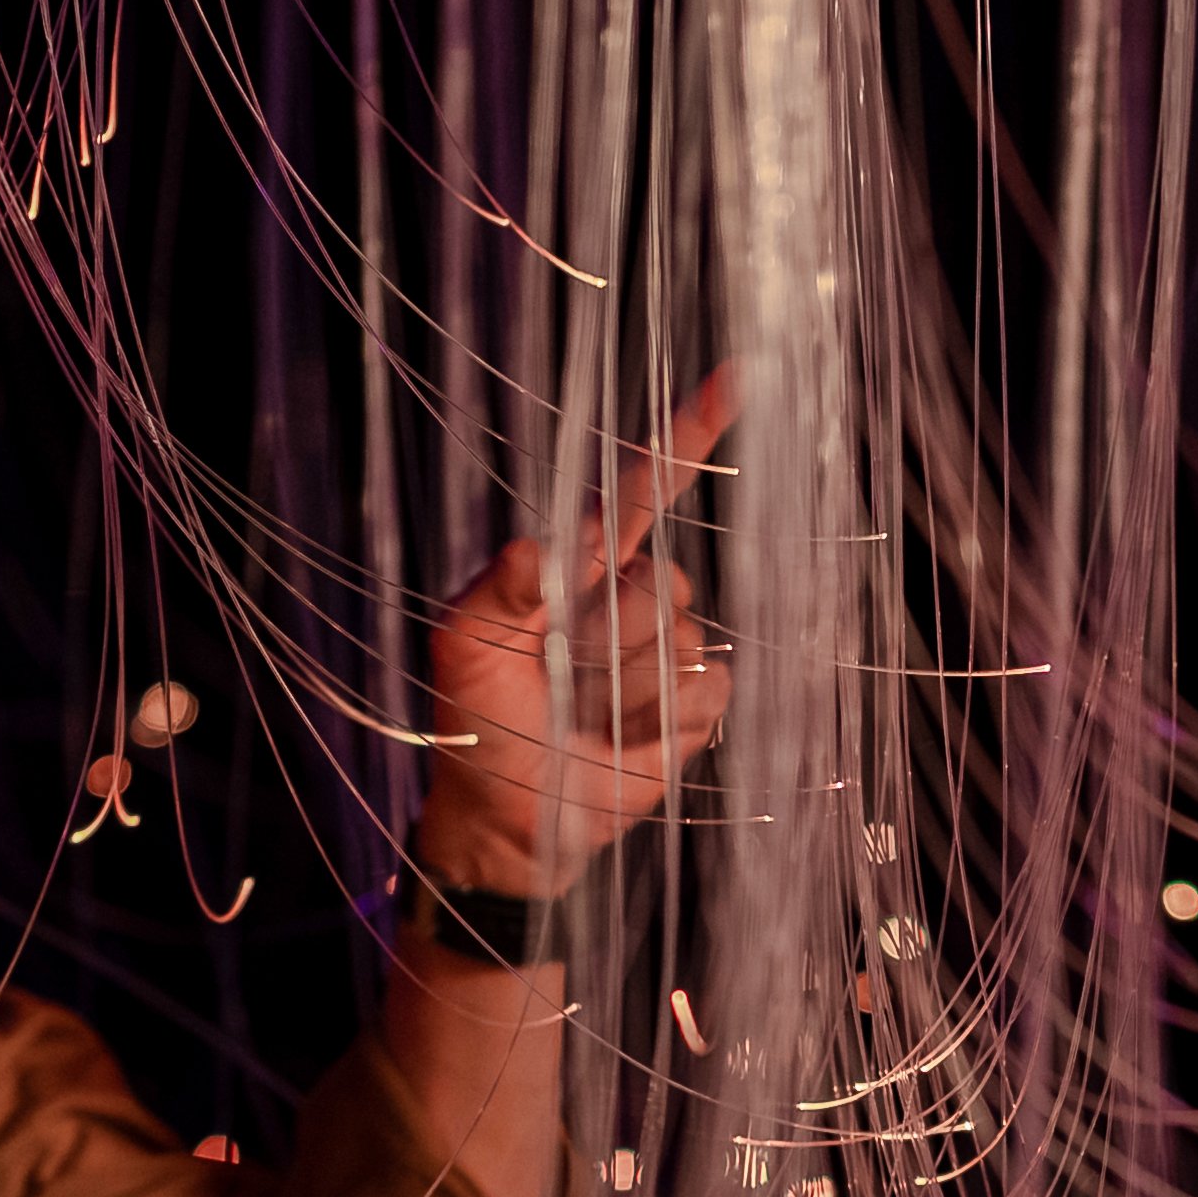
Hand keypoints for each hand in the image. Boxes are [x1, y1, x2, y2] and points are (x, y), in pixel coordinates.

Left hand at [403, 369, 737, 908]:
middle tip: (558, 675)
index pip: (642, 486)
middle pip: (664, 580)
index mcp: (580, 564)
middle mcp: (633, 595)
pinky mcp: (695, 705)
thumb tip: (535, 546)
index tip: (735, 380)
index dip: (688, 434)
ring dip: (624, 691)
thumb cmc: (476, 721)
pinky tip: (618, 741)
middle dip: (609, 637)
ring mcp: (671, 649)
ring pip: (686, 641)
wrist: (509, 816)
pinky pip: (707, 691)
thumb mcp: (463, 645)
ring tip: (582, 716)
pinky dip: (657, 724)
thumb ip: (497, 589)